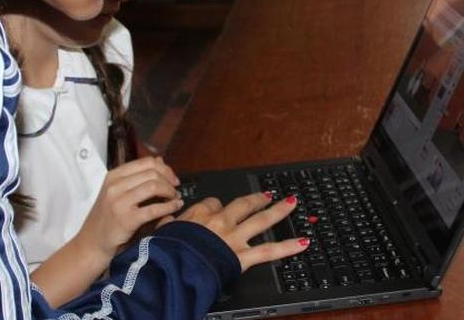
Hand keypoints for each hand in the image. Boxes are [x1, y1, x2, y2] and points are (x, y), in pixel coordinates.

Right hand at [76, 156, 182, 258]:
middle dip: (169, 181)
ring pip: (154, 186)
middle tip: (175, 190)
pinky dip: (169, 207)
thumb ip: (138, 177)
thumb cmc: (106, 219)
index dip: (165, 169)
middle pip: (152, 173)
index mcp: (113, 176)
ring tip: (174, 199)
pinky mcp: (126, 220)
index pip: (146, 162)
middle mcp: (114, 186)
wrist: (91, 244)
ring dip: (170, 192)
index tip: (172, 178)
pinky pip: (154, 209)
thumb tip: (161, 161)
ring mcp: (119, 202)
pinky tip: (174, 208)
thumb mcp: (117, 192)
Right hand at [175, 192, 308, 271]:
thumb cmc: (164, 252)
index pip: (212, 203)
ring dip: (278, 211)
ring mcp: (234, 238)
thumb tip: (166, 221)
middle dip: (255, 200)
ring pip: (261, 220)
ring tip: (291, 203)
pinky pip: (269, 251)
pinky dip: (288, 247)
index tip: (218, 207)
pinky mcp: (242, 256)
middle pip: (242, 205)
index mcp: (199, 214)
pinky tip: (303, 243)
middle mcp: (220, 221)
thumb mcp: (160, 233)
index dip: (217, 205)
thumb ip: (168, 225)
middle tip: (266, 196)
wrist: (171, 267)